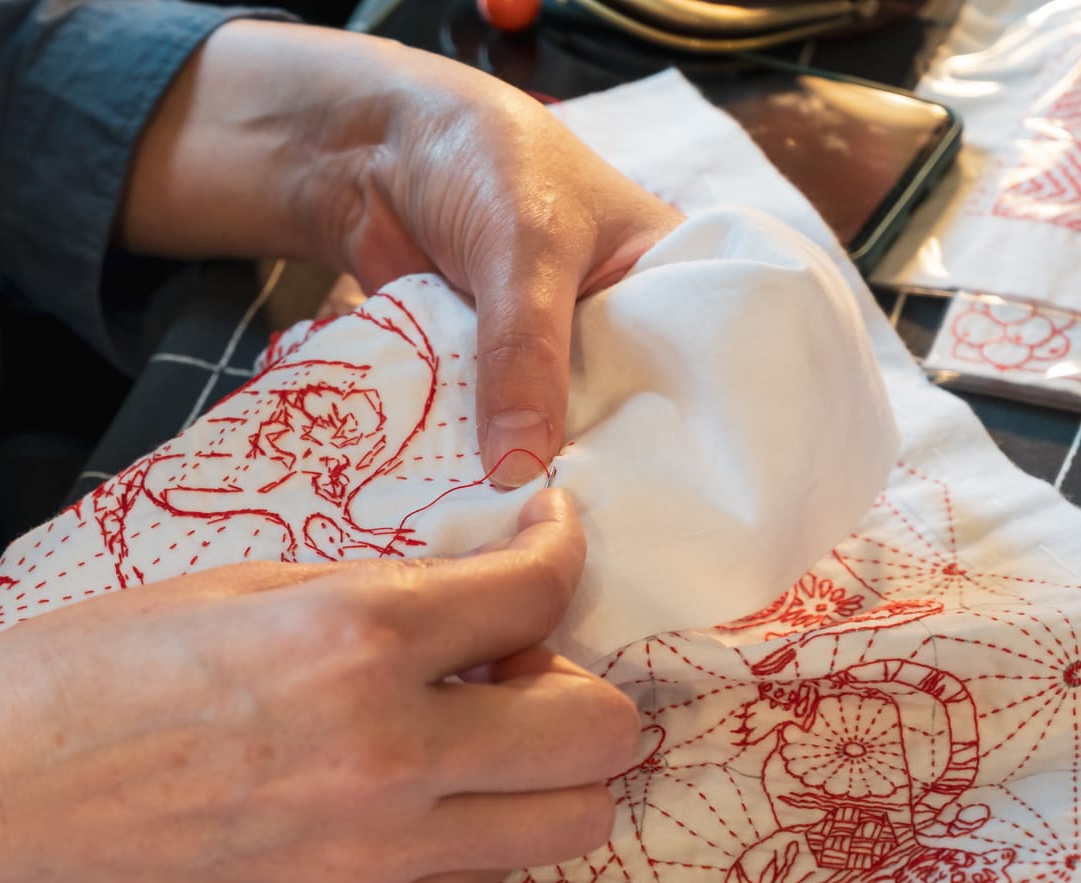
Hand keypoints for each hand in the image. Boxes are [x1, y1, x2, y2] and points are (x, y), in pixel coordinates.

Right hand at [0, 491, 638, 882]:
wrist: (0, 796)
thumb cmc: (103, 665)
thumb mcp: (251, 584)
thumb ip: (385, 595)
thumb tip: (485, 602)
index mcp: (358, 640)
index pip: (541, 589)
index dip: (562, 545)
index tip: (546, 536)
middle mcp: (390, 757)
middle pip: (602, 736)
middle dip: (582, 683)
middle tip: (517, 662)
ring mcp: (376, 856)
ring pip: (571, 826)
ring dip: (550, 772)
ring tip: (476, 737)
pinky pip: (476, 877)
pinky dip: (472, 830)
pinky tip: (403, 793)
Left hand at [120, 21, 681, 485]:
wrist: (376, 148)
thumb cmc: (482, 161)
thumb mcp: (524, 247)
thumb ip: (525, 353)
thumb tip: (518, 469)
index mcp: (668, 279)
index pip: (704, 370)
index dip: (695, 435)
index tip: (682, 503)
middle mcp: (621, 327)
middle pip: (629, 417)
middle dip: (605, 467)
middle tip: (598, 536)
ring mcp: (554, 357)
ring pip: (556, 432)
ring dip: (536, 470)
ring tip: (537, 532)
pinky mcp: (492, 377)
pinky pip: (495, 431)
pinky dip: (482, 459)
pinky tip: (484, 511)